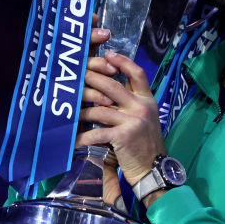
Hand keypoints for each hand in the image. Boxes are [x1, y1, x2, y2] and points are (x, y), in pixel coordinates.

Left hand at [74, 49, 166, 187]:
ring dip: (82, 112)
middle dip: (90, 80)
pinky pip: (96, 133)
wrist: (153, 168)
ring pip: (99, 109)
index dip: (122, 61)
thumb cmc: (145, 143)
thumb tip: (108, 89)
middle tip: (76, 79)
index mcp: (147, 100)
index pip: (137, 73)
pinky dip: (83, 137)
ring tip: (71, 113)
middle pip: (111, 85)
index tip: (108, 54)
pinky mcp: (123, 136)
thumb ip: (131, 103)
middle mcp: (141, 107)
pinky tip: (74, 140)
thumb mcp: (145, 118)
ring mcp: (132, 120)